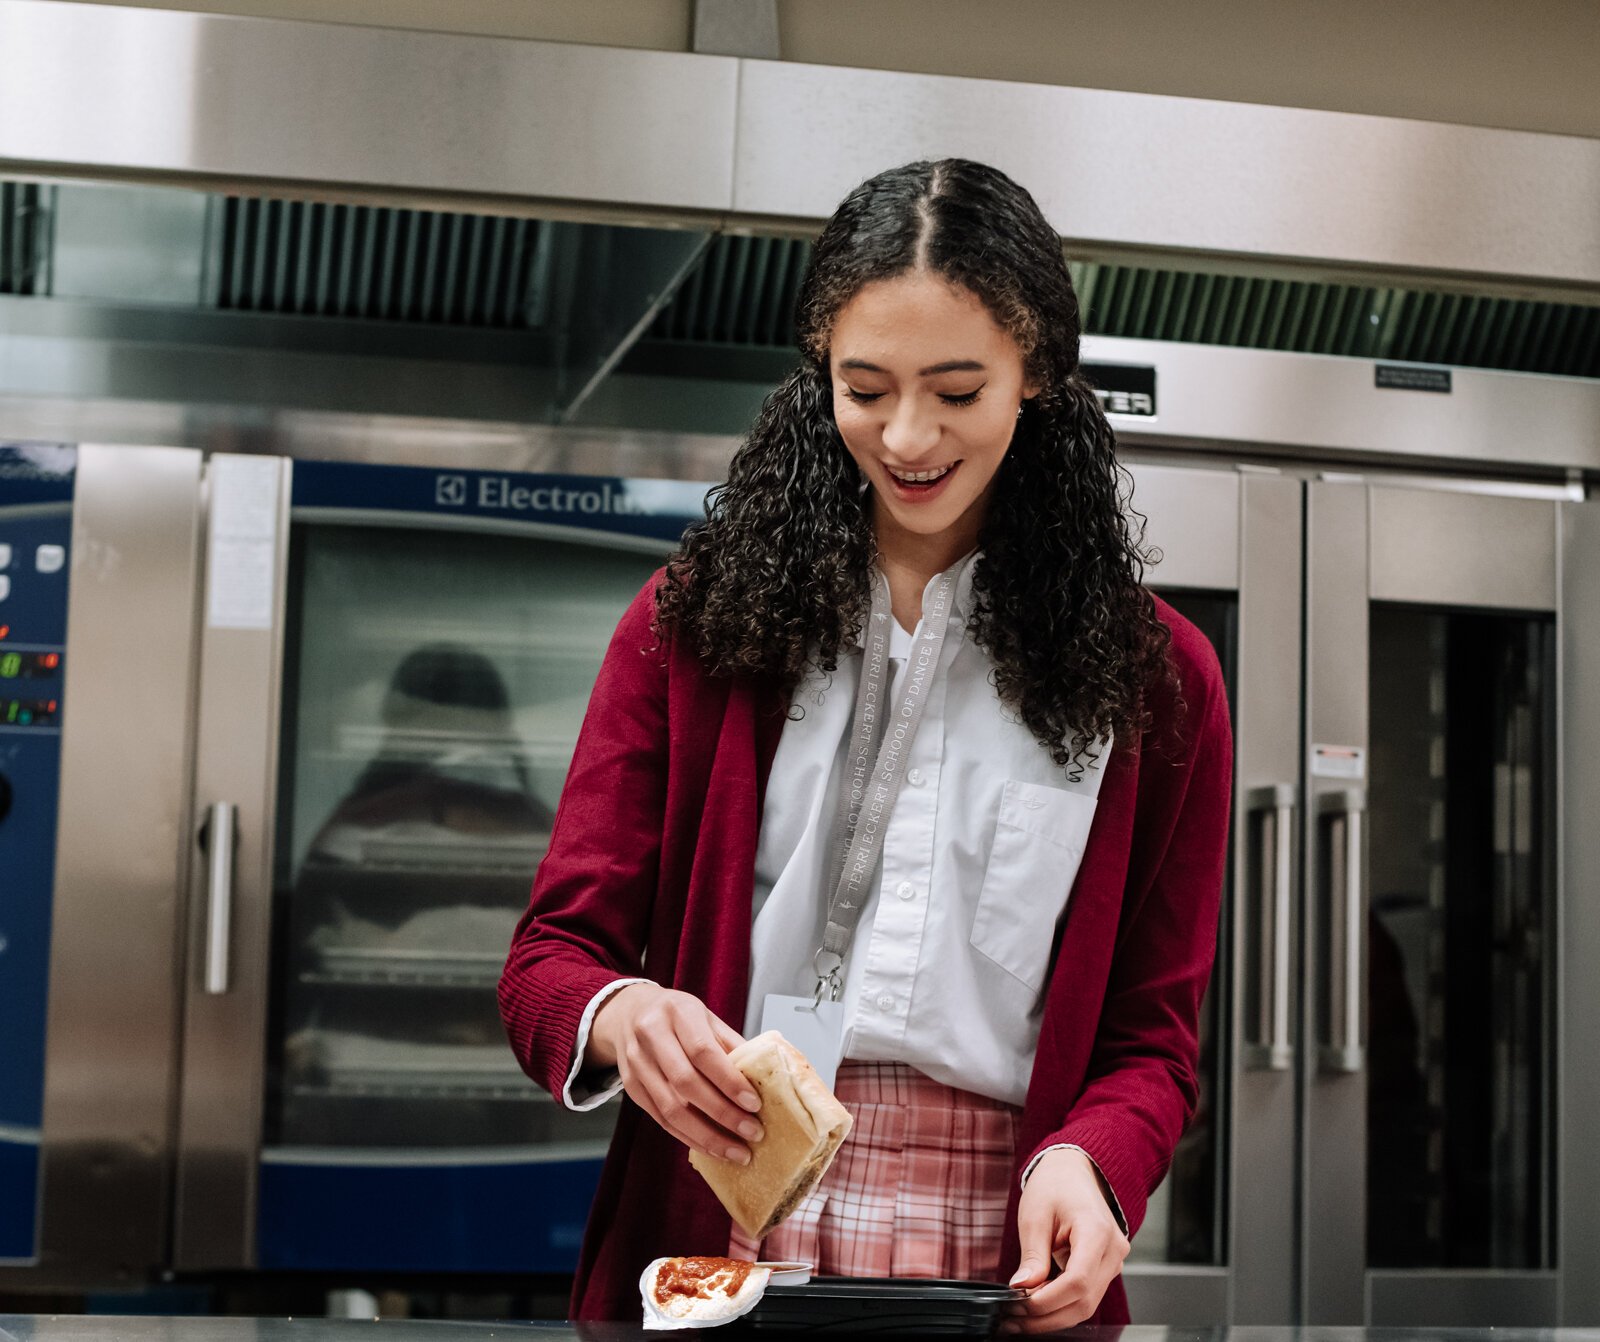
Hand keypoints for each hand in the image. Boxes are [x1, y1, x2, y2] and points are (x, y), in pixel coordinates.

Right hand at [587, 982, 763, 1164]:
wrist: (629, 1013)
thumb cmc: (677, 1015)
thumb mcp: (707, 1017)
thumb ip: (731, 1045)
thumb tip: (763, 1078)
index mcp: (678, 1012)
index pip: (703, 1051)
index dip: (729, 1081)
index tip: (754, 1104)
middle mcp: (652, 1036)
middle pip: (686, 1083)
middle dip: (722, 1113)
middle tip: (752, 1133)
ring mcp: (637, 1063)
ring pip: (671, 1108)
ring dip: (706, 1136)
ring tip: (736, 1150)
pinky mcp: (631, 1087)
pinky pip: (661, 1119)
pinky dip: (688, 1137)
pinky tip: (711, 1147)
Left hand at [1001, 1147, 1129, 1333]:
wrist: (1073, 1172)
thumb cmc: (1055, 1186)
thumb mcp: (1035, 1215)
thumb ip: (1032, 1255)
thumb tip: (1022, 1289)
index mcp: (1097, 1231)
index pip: (1078, 1281)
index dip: (1048, 1300)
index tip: (1019, 1304)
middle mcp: (1113, 1250)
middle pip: (1084, 1300)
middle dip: (1047, 1316)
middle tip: (1013, 1320)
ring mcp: (1113, 1261)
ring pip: (1086, 1304)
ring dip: (1053, 1316)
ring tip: (1020, 1317)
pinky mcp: (1106, 1268)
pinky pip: (1086, 1296)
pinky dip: (1061, 1305)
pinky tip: (1036, 1306)